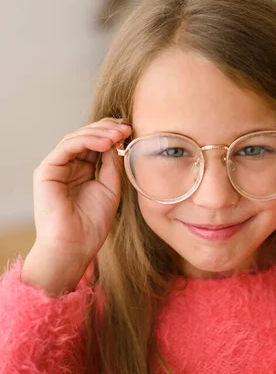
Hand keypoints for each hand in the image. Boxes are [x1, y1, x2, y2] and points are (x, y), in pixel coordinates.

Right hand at [22, 118, 131, 293]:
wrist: (75, 246)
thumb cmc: (93, 223)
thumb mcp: (111, 187)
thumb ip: (112, 164)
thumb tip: (119, 139)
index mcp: (83, 170)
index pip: (96, 144)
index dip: (112, 134)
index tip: (130, 130)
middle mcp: (68, 166)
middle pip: (86, 137)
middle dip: (107, 129)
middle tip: (126, 127)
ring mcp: (56, 167)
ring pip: (76, 138)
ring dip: (99, 133)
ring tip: (118, 134)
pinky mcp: (47, 170)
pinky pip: (67, 147)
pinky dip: (86, 141)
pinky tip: (105, 143)